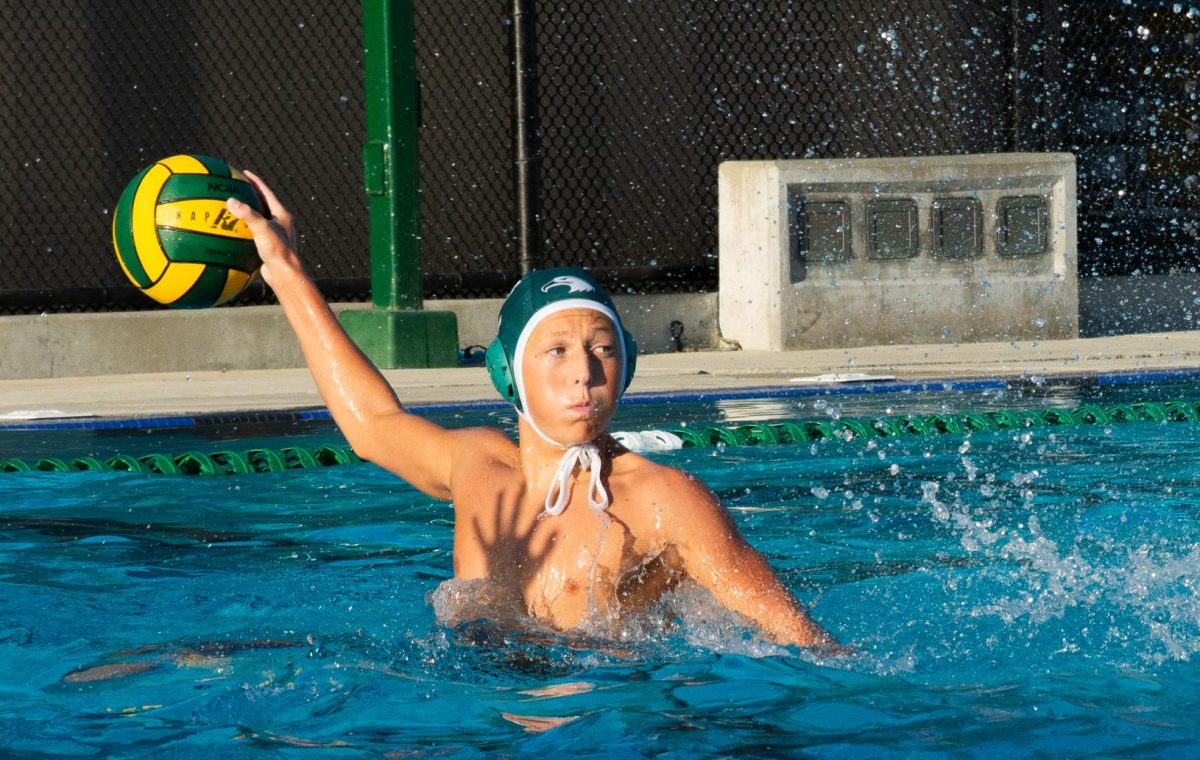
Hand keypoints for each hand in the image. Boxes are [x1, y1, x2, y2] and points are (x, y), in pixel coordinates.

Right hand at [225, 170, 301, 286]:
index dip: (255, 182)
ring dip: (245, 213)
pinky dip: (241, 230)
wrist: (284, 275)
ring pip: (257, 220)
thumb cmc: (278, 251)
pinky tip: (228, 232)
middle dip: (249, 195)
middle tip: (235, 187)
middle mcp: (280, 223)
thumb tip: (231, 201)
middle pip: (262, 204)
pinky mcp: (268, 246)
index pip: (266, 192)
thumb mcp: (263, 229)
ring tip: (229, 207)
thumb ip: (248, 215)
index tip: (244, 173)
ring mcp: (274, 235)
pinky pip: (252, 234)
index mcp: (282, 215)